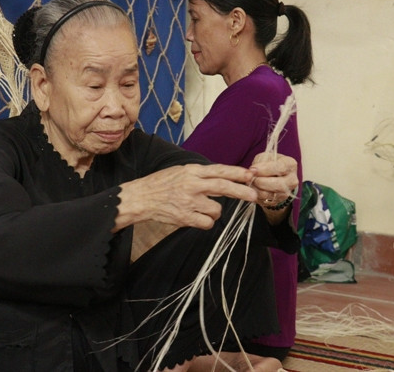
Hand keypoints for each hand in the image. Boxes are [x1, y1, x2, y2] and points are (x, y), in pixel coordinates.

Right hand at [116, 163, 257, 230]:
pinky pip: (207, 223)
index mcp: (191, 171)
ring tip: (199, 209)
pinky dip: (205, 222)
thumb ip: (200, 175)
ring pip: (216, 209)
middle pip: (223, 187)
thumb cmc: (160, 184)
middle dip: (241, 192)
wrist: (140, 198)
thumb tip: (223, 178)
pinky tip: (195, 218)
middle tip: (254, 196)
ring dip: (213, 212)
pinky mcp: (185, 217)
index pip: (219, 170)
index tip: (250, 175)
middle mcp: (192, 184)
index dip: (237, 173)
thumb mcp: (180, 172)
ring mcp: (189, 202)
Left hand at [249, 153, 297, 221]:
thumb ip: (260, 161)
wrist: (274, 176)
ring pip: (268, 194)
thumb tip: (253, 170)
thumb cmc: (270, 164)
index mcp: (291, 165)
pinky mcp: (277, 201)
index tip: (253, 169)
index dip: (265, 169)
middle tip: (250, 177)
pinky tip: (253, 187)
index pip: (280, 168)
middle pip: (277, 184)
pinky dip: (255, 194)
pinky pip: (263, 200)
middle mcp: (292, 180)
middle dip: (259, 180)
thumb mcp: (266, 157)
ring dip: (256, 188)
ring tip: (250, 181)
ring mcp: (286, 192)